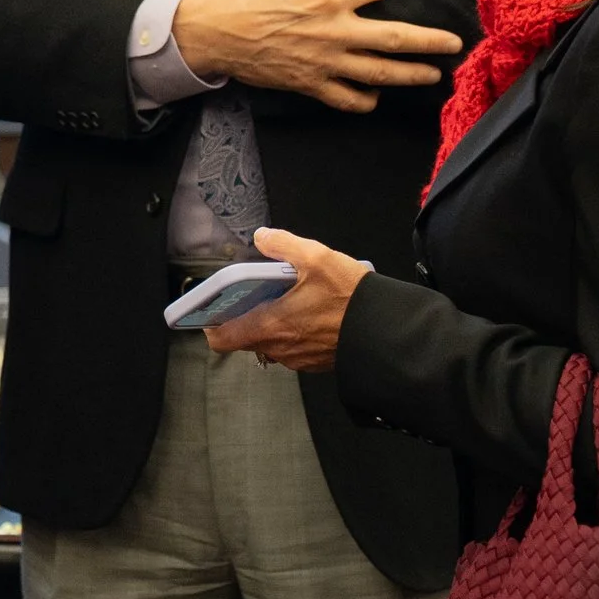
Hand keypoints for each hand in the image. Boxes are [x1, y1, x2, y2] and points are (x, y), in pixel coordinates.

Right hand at [174, 0, 460, 111]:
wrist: (214, 32)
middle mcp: (335, 33)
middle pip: (396, 39)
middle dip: (430, 41)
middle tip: (454, 43)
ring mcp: (325, 64)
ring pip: (381, 74)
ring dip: (412, 75)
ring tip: (434, 75)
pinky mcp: (311, 85)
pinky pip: (348, 99)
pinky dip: (367, 100)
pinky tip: (376, 94)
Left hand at [204, 224, 371, 372]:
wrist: (387, 329)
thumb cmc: (352, 298)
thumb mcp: (316, 258)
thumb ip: (283, 244)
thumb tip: (263, 238)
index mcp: (271, 325)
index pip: (222, 339)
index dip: (212, 324)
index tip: (212, 310)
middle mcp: (280, 348)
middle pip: (246, 338)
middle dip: (247, 316)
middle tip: (256, 295)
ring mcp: (298, 358)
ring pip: (270, 343)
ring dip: (272, 324)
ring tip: (287, 300)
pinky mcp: (316, 361)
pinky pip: (293, 348)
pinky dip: (293, 332)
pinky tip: (309, 312)